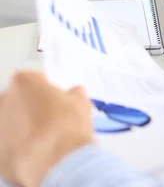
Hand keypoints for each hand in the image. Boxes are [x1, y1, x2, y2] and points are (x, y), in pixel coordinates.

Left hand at [0, 72, 92, 186]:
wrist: (56, 160)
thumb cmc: (67, 125)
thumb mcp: (81, 101)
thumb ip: (73, 93)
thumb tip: (73, 94)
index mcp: (22, 82)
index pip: (35, 80)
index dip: (48, 90)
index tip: (57, 100)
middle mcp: (3, 101)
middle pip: (19, 101)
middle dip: (32, 108)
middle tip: (51, 120)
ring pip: (12, 123)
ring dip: (25, 127)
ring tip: (45, 138)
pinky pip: (10, 144)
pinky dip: (21, 147)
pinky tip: (38, 152)